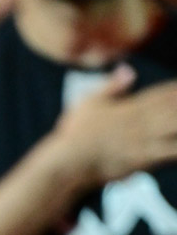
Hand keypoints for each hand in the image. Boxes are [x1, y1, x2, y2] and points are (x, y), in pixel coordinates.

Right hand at [51, 65, 176, 188]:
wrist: (68, 163)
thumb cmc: (73, 135)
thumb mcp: (88, 103)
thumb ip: (111, 87)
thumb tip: (128, 70)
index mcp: (130, 107)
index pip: (162, 93)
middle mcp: (141, 121)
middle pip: (175, 107)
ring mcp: (144, 139)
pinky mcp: (144, 159)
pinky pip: (172, 152)